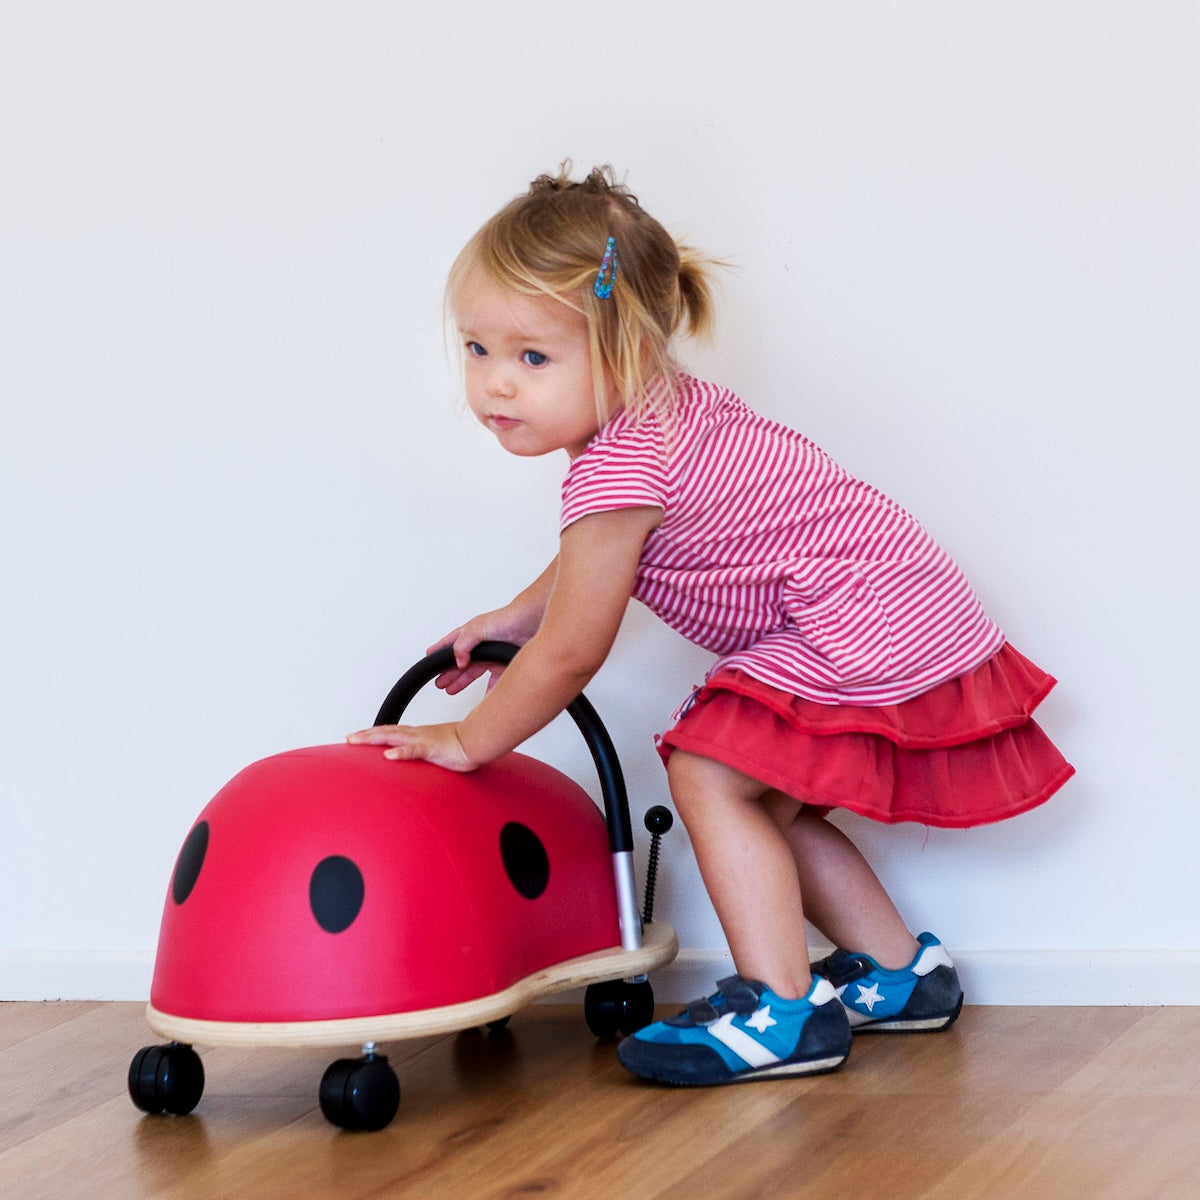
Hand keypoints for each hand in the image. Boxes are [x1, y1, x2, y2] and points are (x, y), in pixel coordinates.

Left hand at [346, 722, 477, 771]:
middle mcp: (417, 734)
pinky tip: (388, 756)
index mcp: (418, 735)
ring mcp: (423, 740)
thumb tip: (419, 767)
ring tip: (356, 741)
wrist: (478, 740)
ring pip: (393, 737)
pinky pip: (413, 750)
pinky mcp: (431, 748)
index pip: (391, 733)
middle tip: (349, 738)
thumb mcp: (439, 753)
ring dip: (373, 738)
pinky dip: (400, 753)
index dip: (374, 734)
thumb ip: (426, 758)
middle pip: (386, 732)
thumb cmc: (462, 747)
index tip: (358, 737)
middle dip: (366, 735)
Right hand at [428, 609, 535, 694]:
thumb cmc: (508, 618)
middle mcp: (481, 645)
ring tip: (451, 690)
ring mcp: (493, 655)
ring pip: (474, 673)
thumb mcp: (478, 628)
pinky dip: (488, 692)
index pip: (450, 645)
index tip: (429, 659)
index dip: (439, 652)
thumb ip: (463, 643)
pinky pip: (494, 683)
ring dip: (462, 682)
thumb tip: (457, 659)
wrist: (533, 623)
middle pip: (460, 662)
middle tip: (439, 683)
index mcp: (471, 634)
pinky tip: (483, 698)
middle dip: (449, 673)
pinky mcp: (505, 665)